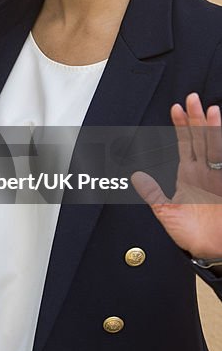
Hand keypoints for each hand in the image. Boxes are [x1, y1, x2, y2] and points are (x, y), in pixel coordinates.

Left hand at [131, 92, 221, 258]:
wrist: (210, 252)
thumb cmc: (191, 233)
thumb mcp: (166, 212)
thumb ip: (153, 193)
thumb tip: (136, 176)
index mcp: (189, 175)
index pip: (185, 144)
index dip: (181, 126)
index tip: (175, 108)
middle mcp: (205, 173)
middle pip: (201, 139)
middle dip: (197, 119)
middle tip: (192, 98)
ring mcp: (218, 178)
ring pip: (216, 148)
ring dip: (213, 129)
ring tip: (211, 110)